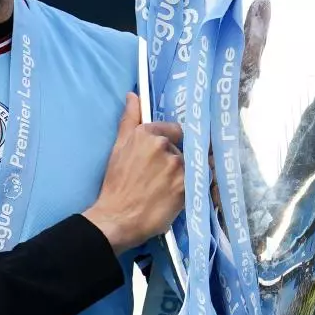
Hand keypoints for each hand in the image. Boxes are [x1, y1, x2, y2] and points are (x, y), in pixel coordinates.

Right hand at [85, 93, 185, 255]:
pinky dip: (192, 187)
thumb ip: (130, 119)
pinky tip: (178, 196)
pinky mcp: (186, 186)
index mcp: (148, 134)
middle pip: (184, 149)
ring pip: (193, 166)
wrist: (117, 218)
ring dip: (185, 175)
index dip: (172, 144)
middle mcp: (164, 146)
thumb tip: (134, 95)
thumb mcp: (118, 147)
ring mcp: (178, 167)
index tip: (165, 158)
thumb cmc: (115, 184)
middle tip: (162, 178)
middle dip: (177, 161)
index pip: (175, 130)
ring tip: (168, 190)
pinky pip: (198, 181)